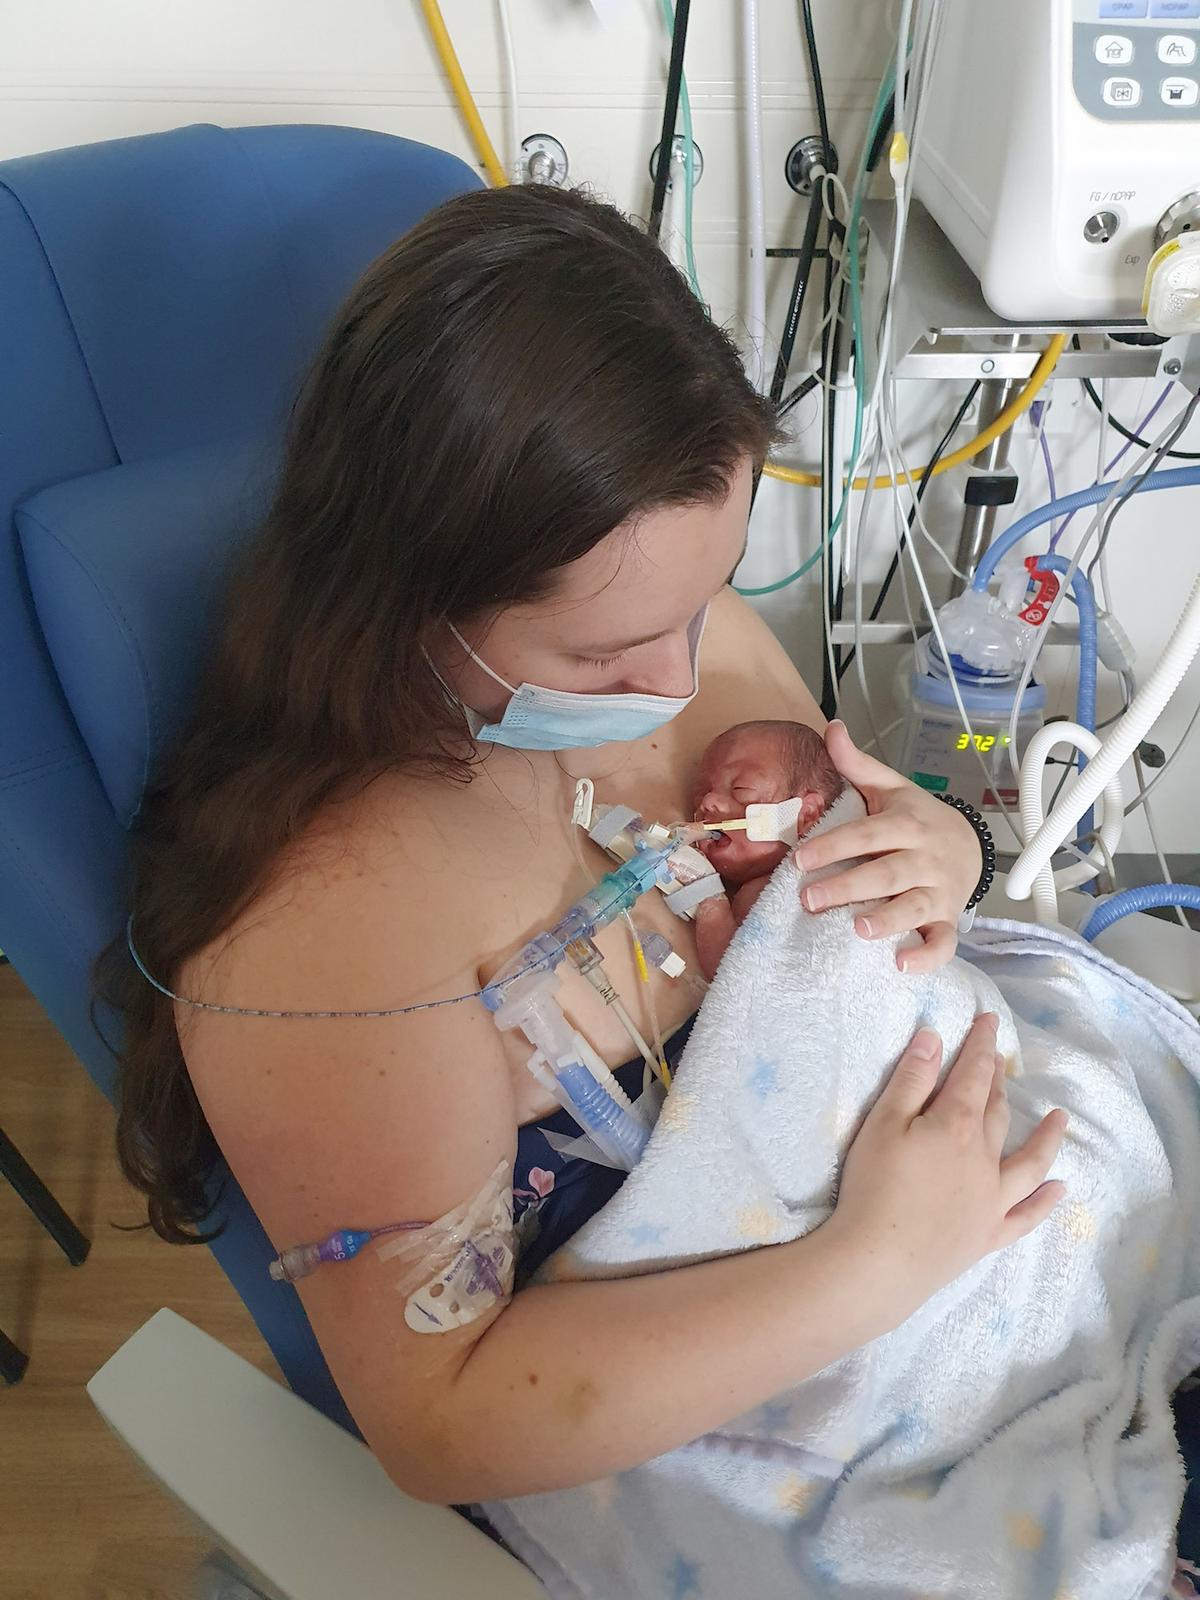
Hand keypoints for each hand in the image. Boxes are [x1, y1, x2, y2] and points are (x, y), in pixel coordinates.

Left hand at [794, 721, 981, 971]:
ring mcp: (939, 892)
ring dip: (887, 920)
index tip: (799, 859)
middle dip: (848, 886)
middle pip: (886, 873)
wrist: (969, 844)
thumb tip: (831, 727)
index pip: (866, 834)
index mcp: (906, 824)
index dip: (833, 845)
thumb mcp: (889, 788)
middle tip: (808, 900)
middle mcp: (924, 858)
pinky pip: (943, 942)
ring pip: (914, 907)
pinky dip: (927, 956)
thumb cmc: (915, 819)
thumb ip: (857, 764)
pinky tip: (900, 965)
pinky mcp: (947, 920)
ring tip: (856, 928)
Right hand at [825, 1015, 1066, 1322]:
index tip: (989, 1021)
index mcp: (955, 1125)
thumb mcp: (882, 1123)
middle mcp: (983, 1158)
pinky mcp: (989, 1233)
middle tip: (1000, 1059)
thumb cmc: (874, 1186)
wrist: (880, 1259)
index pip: (973, 1074)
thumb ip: (911, 1079)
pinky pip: (1026, 1215)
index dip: (981, 1045)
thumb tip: (935, 1038)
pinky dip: (1045, 1201)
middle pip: (997, 1110)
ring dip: (1046, 1138)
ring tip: (1061, 1119)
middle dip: (998, 1081)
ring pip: (1028, 1161)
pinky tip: (1059, 1189)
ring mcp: (992, 1199)